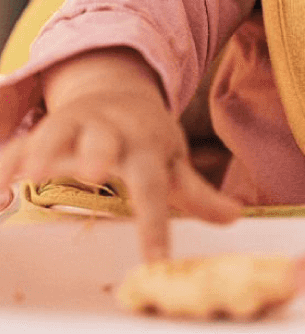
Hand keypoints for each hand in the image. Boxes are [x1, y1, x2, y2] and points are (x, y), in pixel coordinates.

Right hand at [0, 48, 241, 260]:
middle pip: (107, 140)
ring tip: (29, 172)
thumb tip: (237, 215)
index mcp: (147, 145)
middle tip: (94, 171)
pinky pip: (20, 144)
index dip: (155, 224)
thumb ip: (199, 194)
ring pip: (59, 131)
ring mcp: (78, 125)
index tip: (156, 261)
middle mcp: (112, 131)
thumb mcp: (175, 160)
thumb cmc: (148, 136)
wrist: (119, 88)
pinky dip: (6, 165)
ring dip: (44, 149)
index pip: (154, 188)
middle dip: (100, 153)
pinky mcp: (45, 128)